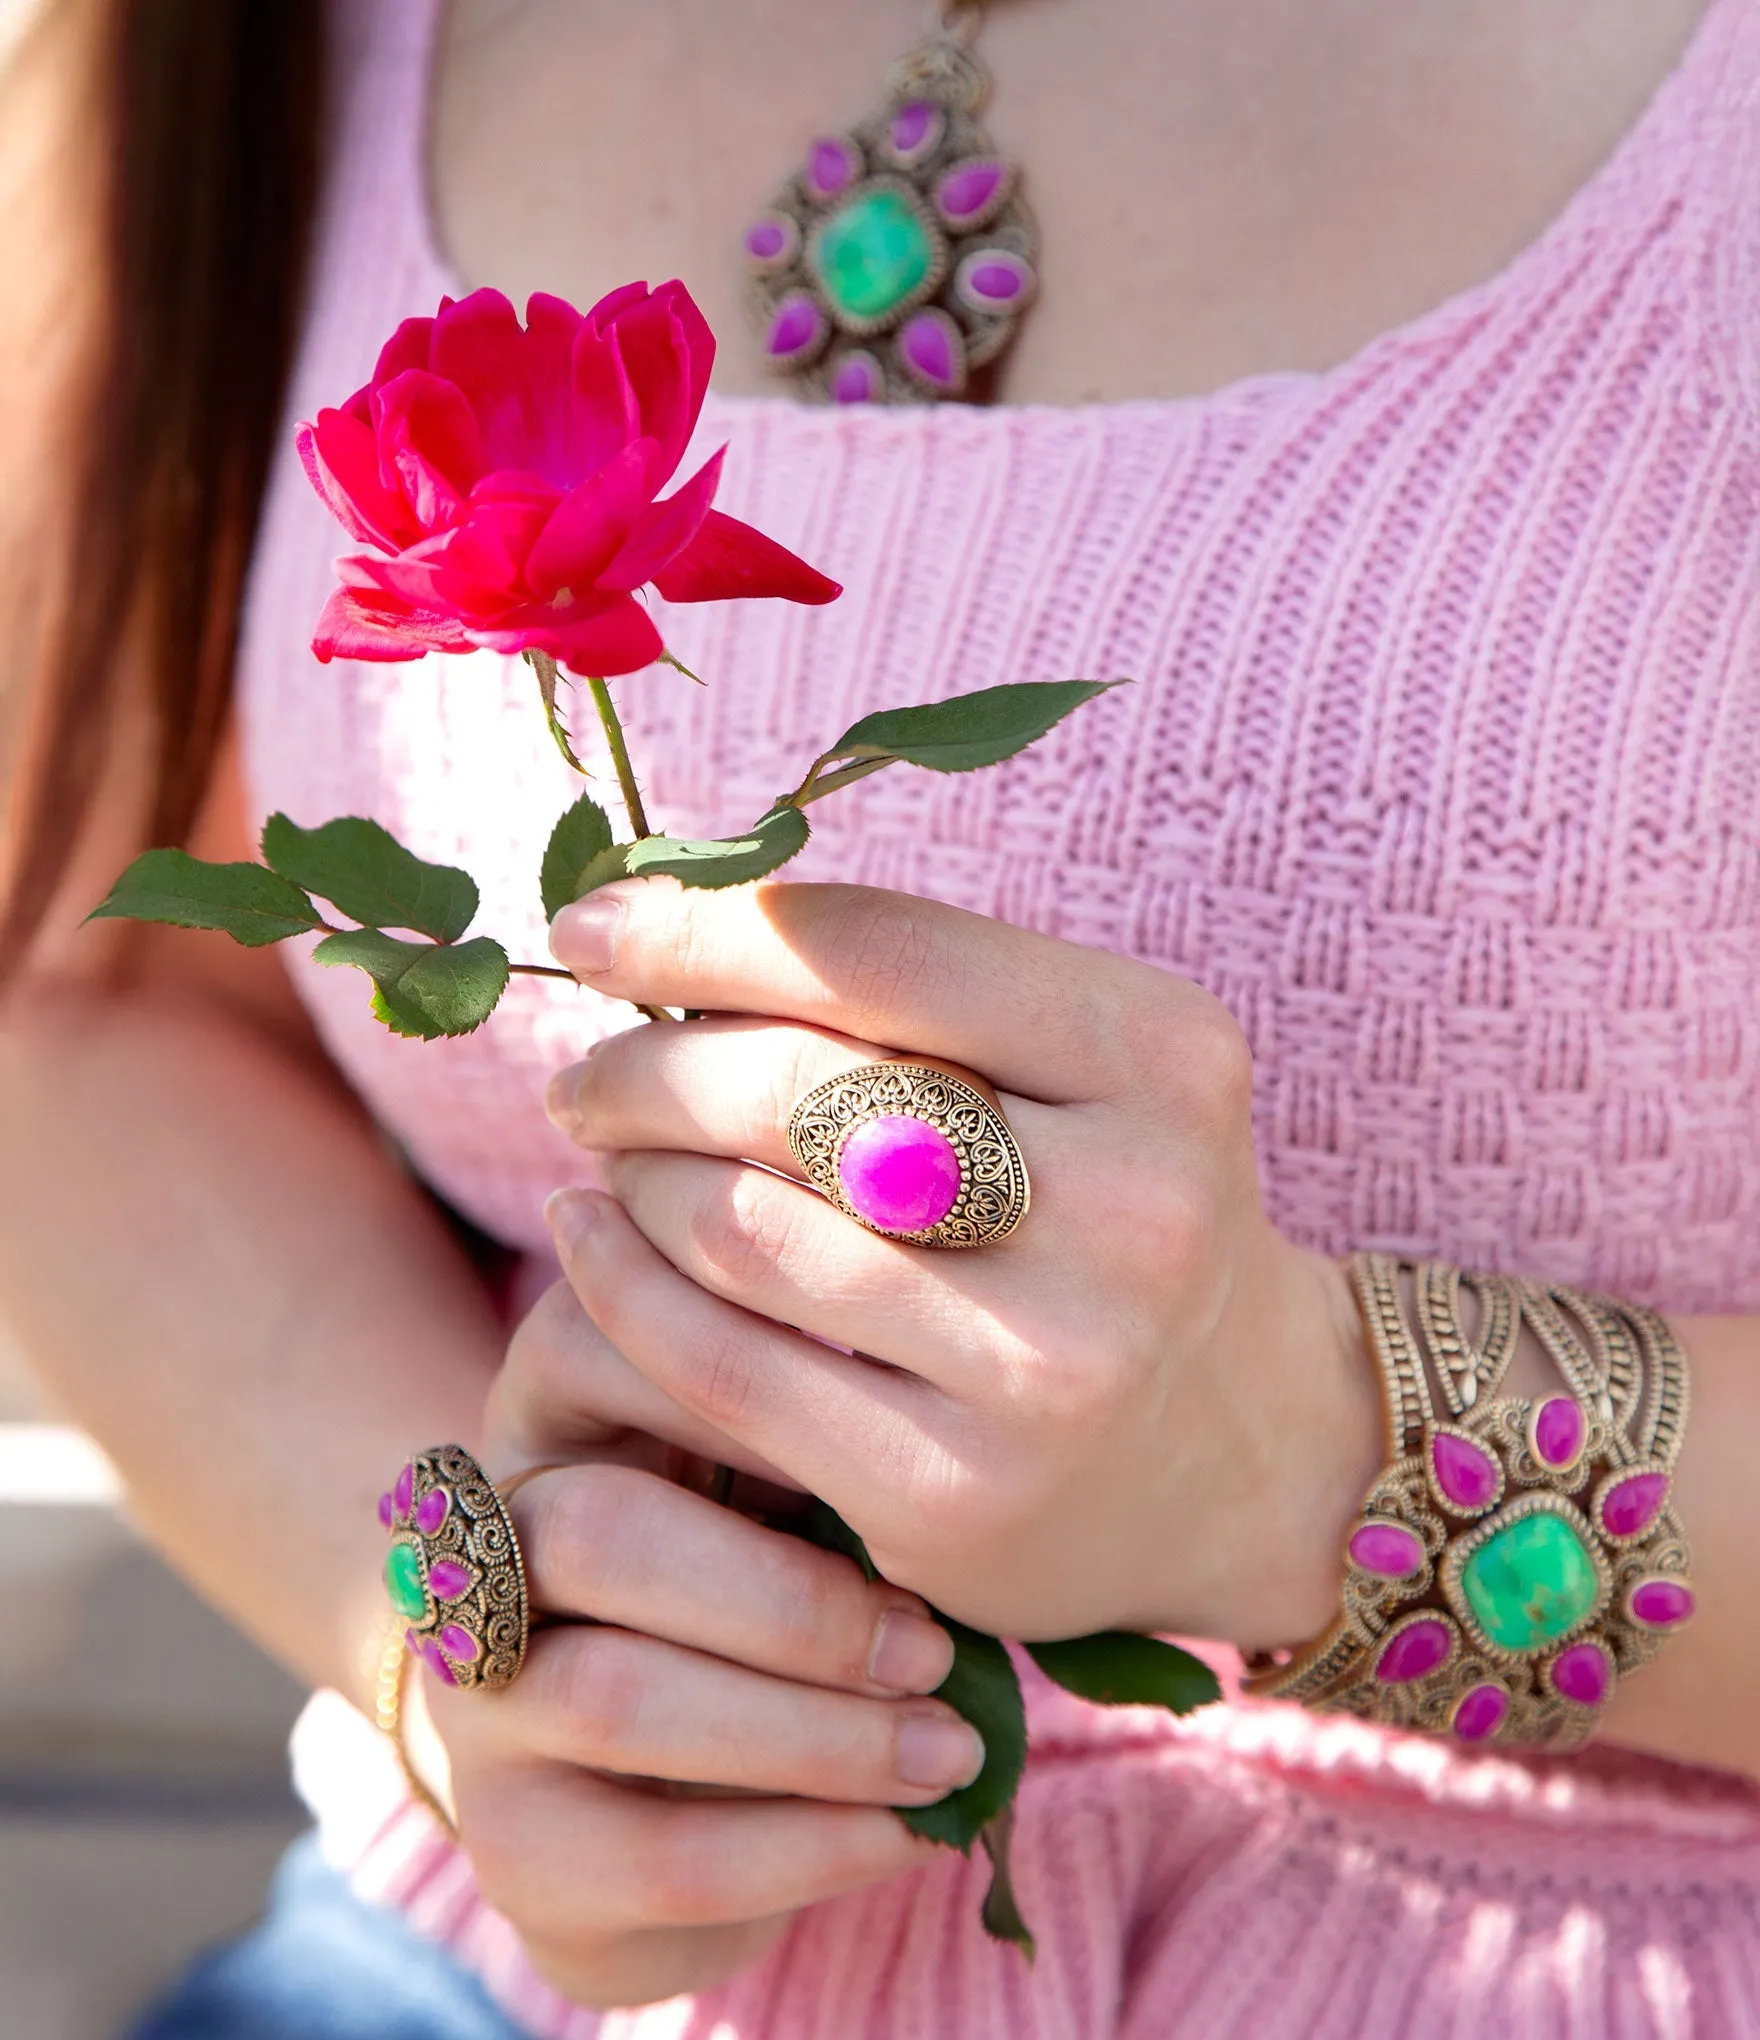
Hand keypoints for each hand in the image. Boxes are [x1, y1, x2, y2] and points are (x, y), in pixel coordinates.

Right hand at [417, 1281, 977, 2009]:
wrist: (675, 1793)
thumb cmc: (772, 1587)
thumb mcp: (787, 1484)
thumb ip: (824, 1431)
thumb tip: (944, 1412)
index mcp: (548, 1415)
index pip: (592, 1347)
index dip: (736, 1388)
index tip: (894, 1444)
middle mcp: (479, 1550)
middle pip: (597, 1531)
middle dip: (790, 1600)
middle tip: (933, 1647)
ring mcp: (475, 1704)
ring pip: (621, 1696)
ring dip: (817, 1731)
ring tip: (949, 1747)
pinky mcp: (512, 1849)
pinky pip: (662, 1853)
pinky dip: (811, 1845)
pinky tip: (910, 1833)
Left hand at [543, 878, 1382, 1649]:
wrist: (1243, 1455)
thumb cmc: (1114, 1215)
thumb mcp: (1081, 1073)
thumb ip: (914, 998)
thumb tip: (657, 931)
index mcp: (1158, 1056)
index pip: (876, 953)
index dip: (702, 929)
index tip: (590, 931)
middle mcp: (1130, 1210)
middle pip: (795, 1091)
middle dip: (647, 1068)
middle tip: (588, 1076)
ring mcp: (1046, 1366)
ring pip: (742, 1229)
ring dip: (634, 1176)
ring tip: (611, 1158)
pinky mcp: (958, 1495)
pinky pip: (724, 1366)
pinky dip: (625, 1289)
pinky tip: (594, 1247)